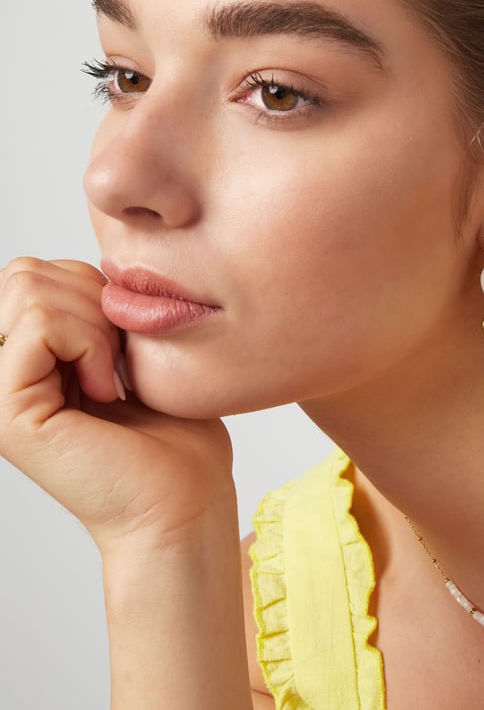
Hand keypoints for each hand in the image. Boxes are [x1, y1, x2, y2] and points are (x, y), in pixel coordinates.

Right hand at [0, 258, 233, 555]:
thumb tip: (79, 265)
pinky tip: (106, 389)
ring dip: (93, 323)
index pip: (31, 272)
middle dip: (88, 298)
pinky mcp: (7, 412)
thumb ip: (88, 304)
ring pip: (28, 288)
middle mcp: (2, 374)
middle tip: (115, 358)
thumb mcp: (126, 344)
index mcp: (24, 359)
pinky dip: (90, 344)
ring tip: (111, 376)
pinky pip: (41, 325)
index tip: (119, 343)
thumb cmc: (172, 432)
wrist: (185, 500)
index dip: (87, 287)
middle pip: (23, 272)